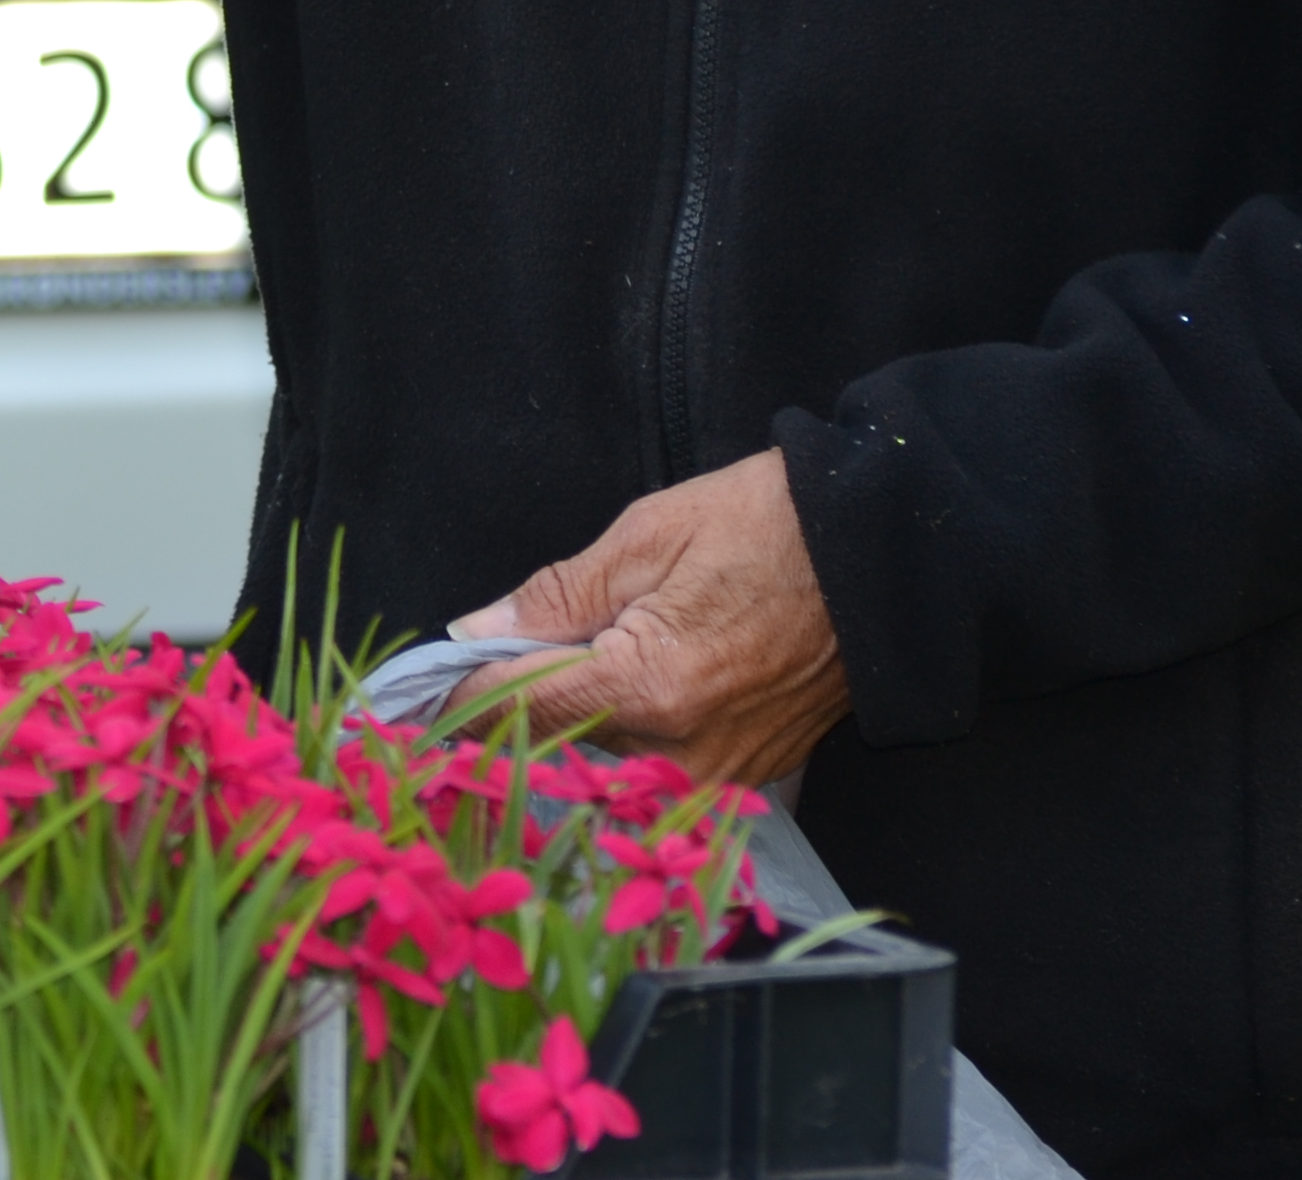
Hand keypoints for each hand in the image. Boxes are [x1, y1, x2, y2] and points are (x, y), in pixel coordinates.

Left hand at [443, 446, 848, 784]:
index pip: (518, 709)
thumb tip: (476, 634)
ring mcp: (720, 773)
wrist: (884, 555)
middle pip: (556, 747)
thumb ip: (554, 595)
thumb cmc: (767, 527)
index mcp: (648, 687)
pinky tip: (616, 697)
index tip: (417, 693)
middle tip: (474, 681)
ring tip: (551, 681)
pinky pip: (657, 771)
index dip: (460, 697)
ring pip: (604, 767)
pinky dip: (623, 741)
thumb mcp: (645, 536)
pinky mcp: (749, 775)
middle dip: (510, 715)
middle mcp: (682, 750)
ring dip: (566, 731)